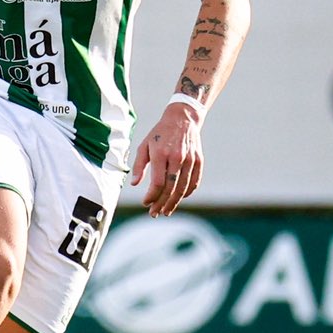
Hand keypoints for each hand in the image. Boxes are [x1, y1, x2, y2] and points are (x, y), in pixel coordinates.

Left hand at [129, 101, 203, 217]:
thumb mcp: (144, 145)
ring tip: (166, 211)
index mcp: (161, 154)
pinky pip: (194, 182)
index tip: (145, 203)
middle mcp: (177, 158)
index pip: (157, 183)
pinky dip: (187, 193)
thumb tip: (134, 184)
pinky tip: (179, 199)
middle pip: (170, 188)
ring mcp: (190, 160)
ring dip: (174, 203)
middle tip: (155, 213)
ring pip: (183, 188)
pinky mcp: (198, 161)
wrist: (183, 119)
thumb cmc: (159, 133)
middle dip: (161, 204)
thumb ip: (138, 165)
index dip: (151, 196)